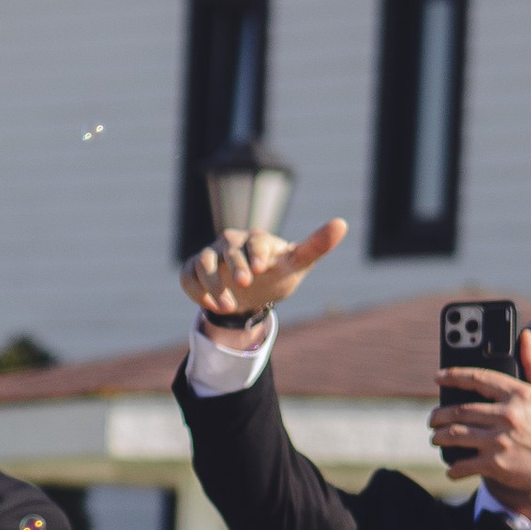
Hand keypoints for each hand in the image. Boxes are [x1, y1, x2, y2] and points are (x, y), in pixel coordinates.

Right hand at [181, 219, 347, 334]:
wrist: (251, 293)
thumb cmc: (277, 274)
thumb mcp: (298, 264)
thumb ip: (317, 246)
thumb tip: (342, 223)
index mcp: (257, 239)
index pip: (256, 241)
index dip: (256, 253)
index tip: (261, 269)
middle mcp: (231, 243)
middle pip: (228, 249)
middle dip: (235, 267)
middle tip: (246, 286)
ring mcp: (210, 256)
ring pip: (204, 262)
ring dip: (213, 283)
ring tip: (227, 306)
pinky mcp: (193, 270)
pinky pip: (188, 276)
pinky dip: (195, 289)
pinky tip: (208, 305)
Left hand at [428, 331, 530, 518]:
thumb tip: (526, 336)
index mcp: (520, 394)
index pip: (479, 378)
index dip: (454, 376)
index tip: (439, 376)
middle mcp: (507, 415)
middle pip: (459, 410)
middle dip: (439, 415)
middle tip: (432, 418)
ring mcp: (500, 440)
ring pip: (455, 434)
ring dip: (439, 436)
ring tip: (436, 437)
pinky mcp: (496, 464)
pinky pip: (463, 464)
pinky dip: (453, 468)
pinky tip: (452, 468)